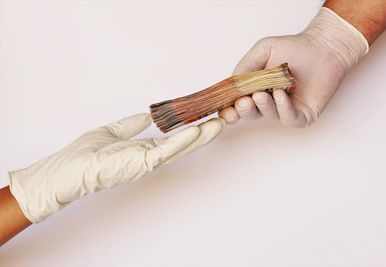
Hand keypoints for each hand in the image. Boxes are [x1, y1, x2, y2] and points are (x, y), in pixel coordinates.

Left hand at [9, 113, 223, 222]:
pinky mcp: (142, 163)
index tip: (203, 118)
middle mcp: (150, 158)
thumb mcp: (112, 131)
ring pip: (180, 149)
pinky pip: (167, 151)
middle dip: (203, 134)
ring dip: (201, 137)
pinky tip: (198, 131)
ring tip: (219, 124)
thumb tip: (146, 117)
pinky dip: (183, 141)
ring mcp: (148, 162)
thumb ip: (131, 125)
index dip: (189, 130)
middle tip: (220, 121)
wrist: (69, 169)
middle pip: (182, 145)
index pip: (172, 140)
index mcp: (143, 150)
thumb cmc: (86, 154)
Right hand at [219, 7, 367, 127]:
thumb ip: (245, 67)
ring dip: (263, 106)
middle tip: (243, 102)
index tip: (225, 110)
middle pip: (250, 114)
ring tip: (262, 93)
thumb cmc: (294, 48)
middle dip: (243, 110)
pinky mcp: (302, 115)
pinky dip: (282, 108)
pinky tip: (280, 94)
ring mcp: (285, 109)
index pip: (237, 104)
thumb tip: (232, 84)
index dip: (229, 110)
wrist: (323, 47)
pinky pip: (288, 118)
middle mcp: (269, 102)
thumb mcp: (263, 51)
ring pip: (268, 115)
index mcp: (255, 89)